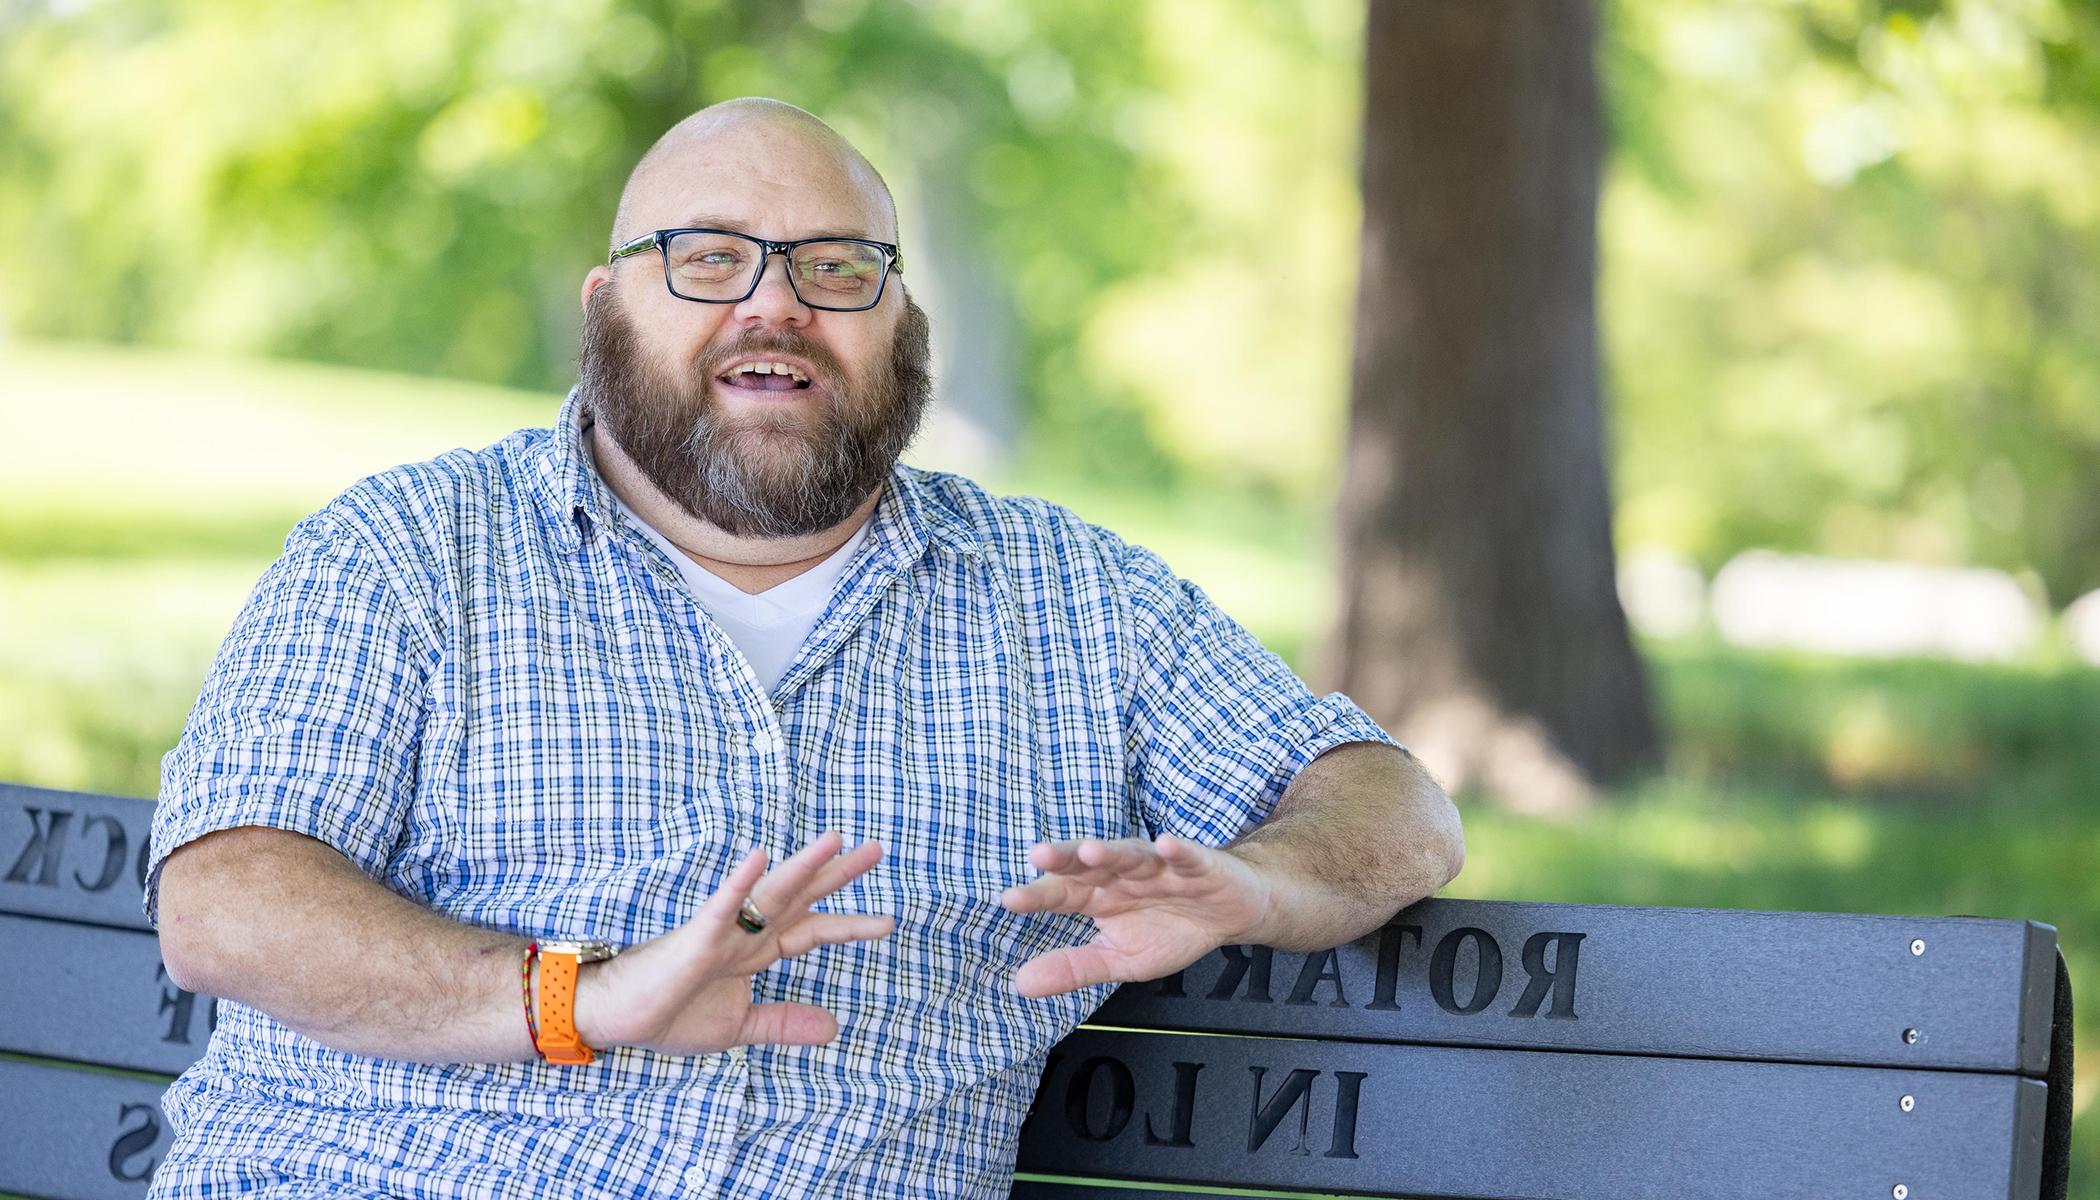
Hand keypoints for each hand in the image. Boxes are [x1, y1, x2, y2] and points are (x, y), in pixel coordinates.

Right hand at [571, 831, 892, 1054]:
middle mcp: (745, 933)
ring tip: (836, 840)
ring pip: (770, 892)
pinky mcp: (695, 938)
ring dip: (803, 866)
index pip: (812, 931)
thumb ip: (783, 1022)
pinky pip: (721, 907)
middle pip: (800, 898)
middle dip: (838, 875)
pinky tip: (761, 857)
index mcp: (756, 951)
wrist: (618, 1018)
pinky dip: (741, 883)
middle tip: (877, 849)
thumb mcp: (740, 1026)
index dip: (849, 926)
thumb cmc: (670, 1014)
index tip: (888, 922)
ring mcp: (722, 931)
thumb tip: (834, 1027)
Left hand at [998, 834, 1271, 999]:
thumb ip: (1073, 968)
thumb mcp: (1119, 959)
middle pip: (1091, 864)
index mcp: (1100, 895)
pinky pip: (1187, 856)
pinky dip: (1178, 851)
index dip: (1039, 895)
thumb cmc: (1171, 930)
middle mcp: (1124, 875)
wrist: (1230, 913)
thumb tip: (1020, 984)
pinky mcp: (1199, 865)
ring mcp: (1160, 867)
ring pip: (1133, 855)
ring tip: (1090, 851)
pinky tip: (1166, 845)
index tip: (1011, 899)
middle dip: (1067, 858)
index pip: (1064, 892)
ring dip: (1113, 852)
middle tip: (1040, 855)